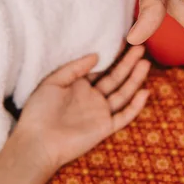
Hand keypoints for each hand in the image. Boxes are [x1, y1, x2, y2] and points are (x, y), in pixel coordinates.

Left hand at [15, 46, 150, 170]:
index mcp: (79, 86)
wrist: (38, 142)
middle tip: (140, 48)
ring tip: (145, 63)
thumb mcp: (53, 82)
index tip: (124, 42)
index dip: (113, 57)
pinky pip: (124, 116)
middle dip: (128, 64)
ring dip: (135, 79)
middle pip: (116, 78)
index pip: (101, 69)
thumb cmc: (39, 111)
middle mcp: (92, 98)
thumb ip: (75, 68)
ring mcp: (100, 113)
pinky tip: (144, 92)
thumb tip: (96, 55)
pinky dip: (135, 106)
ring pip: (123, 93)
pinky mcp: (105, 128)